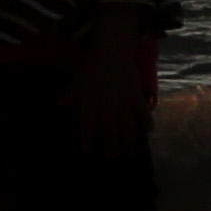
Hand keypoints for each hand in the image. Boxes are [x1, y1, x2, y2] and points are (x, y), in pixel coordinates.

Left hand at [71, 10, 153, 149]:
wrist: (111, 51)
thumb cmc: (92, 65)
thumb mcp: (78, 80)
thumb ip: (71, 95)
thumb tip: (61, 104)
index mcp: (90, 104)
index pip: (87, 126)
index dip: (87, 138)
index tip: (87, 149)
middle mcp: (107, 108)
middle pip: (110, 132)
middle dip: (110, 147)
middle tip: (110, 159)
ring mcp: (123, 104)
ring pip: (127, 127)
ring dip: (129, 141)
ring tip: (131, 153)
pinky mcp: (136, 96)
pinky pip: (143, 112)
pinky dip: (146, 122)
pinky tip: (150, 131)